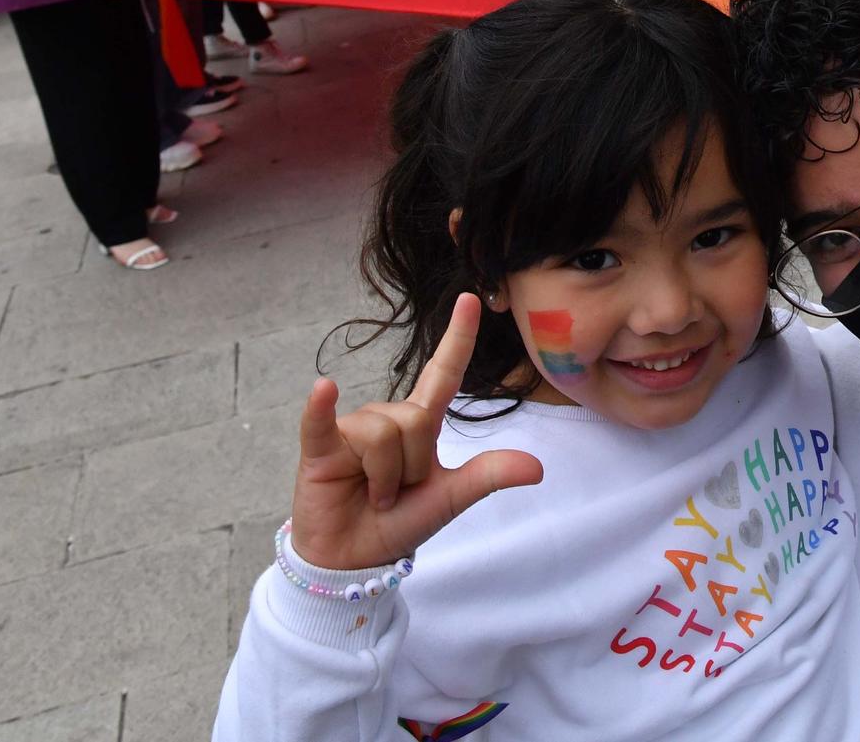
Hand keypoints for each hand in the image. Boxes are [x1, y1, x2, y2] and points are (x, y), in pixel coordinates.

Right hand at [288, 293, 543, 570]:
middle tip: (397, 492)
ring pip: (383, 436)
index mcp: (421, 423)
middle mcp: (388, 418)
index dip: (457, 337)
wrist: (356, 558)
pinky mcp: (321, 447)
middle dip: (413, 467)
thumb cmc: (400, 522)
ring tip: (375, 496)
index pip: (443, 372)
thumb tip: (539, 468)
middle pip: (415, 422)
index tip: (469, 299)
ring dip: (386, 479)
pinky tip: (323, 390)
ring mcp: (352, 430)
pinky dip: (321, 407)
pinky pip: (323, 422)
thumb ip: (489, 476)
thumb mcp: (451, 497)